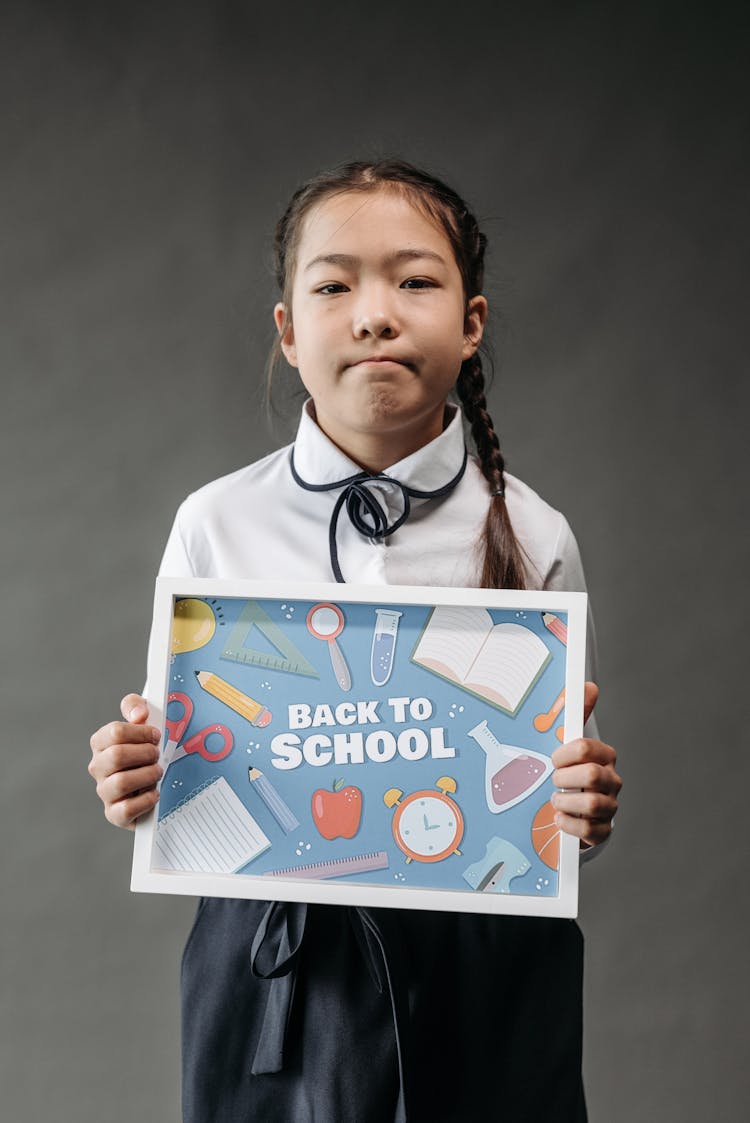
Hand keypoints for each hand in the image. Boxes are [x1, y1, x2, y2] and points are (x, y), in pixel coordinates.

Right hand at [88, 694, 162, 829]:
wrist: (152, 784)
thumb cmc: (145, 750)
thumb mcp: (142, 723)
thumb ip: (136, 707)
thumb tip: (139, 714)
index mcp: (101, 743)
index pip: (115, 732)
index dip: (141, 732)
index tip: (155, 735)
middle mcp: (98, 767)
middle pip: (117, 756)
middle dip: (145, 753)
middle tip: (157, 755)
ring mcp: (104, 791)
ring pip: (121, 782)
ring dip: (147, 776)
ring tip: (157, 773)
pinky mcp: (114, 813)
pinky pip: (125, 809)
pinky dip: (145, 800)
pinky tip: (154, 793)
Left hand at [550, 682, 620, 848]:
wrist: (573, 809)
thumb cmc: (571, 772)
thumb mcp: (569, 743)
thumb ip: (576, 715)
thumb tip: (589, 686)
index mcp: (604, 757)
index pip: (586, 748)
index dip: (563, 754)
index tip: (554, 759)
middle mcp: (611, 781)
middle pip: (591, 776)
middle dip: (564, 778)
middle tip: (554, 781)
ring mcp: (609, 806)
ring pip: (591, 804)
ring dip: (566, 802)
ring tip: (556, 800)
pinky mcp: (603, 830)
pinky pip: (590, 830)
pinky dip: (570, 824)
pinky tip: (560, 818)